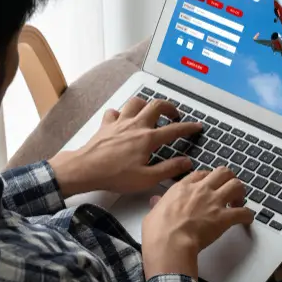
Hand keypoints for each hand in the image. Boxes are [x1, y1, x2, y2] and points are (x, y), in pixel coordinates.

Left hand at [48, 97, 202, 196]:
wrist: (86, 169)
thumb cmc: (115, 176)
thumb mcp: (147, 178)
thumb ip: (169, 169)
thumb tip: (186, 162)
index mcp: (148, 139)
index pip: (174, 129)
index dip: (188, 127)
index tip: (196, 126)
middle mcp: (136, 125)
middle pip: (156, 105)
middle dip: (169, 107)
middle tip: (174, 115)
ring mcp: (120, 122)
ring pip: (136, 102)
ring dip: (146, 104)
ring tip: (150, 112)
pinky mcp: (106, 125)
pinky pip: (115, 111)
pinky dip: (121, 113)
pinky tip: (122, 119)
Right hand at [141, 167, 253, 279]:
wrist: (170, 243)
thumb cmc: (158, 230)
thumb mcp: (153, 212)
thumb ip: (158, 204)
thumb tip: (155, 201)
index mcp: (183, 187)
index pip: (201, 173)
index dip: (208, 178)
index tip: (210, 185)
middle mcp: (201, 190)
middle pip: (223, 172)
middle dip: (228, 179)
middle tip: (228, 190)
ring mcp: (214, 202)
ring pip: (237, 185)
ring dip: (240, 193)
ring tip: (238, 203)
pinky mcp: (224, 218)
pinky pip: (244, 212)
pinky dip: (248, 215)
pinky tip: (246, 220)